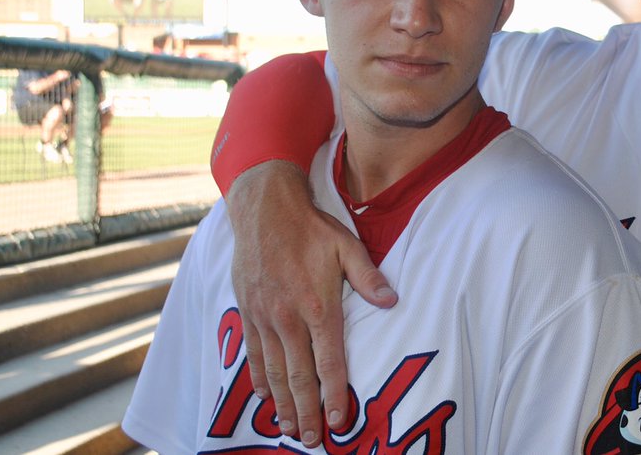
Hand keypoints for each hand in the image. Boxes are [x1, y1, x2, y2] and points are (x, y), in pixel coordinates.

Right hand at [226, 160, 397, 446]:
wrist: (263, 209)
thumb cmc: (310, 227)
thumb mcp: (347, 246)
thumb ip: (368, 277)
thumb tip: (391, 302)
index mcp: (318, 307)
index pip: (328, 362)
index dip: (334, 394)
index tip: (339, 420)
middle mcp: (288, 319)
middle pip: (298, 376)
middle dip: (306, 412)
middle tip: (311, 440)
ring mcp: (264, 318)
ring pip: (273, 372)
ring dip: (282, 404)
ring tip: (288, 429)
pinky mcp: (248, 312)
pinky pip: (253, 354)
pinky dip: (259, 379)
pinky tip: (264, 398)